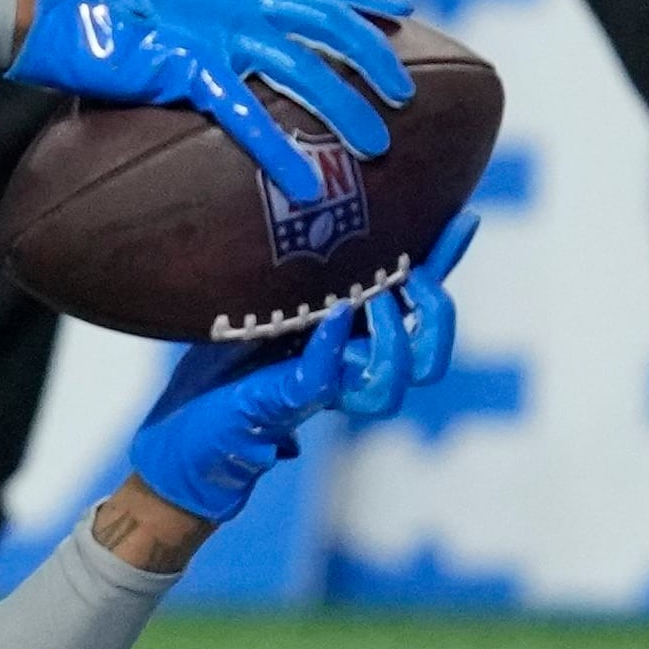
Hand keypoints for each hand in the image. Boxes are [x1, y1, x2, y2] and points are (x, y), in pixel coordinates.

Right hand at [12, 0, 411, 200]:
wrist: (57, 6)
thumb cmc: (109, 3)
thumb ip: (219, 1)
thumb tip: (249, 27)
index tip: (401, 12)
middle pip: (328, 23)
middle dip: (374, 59)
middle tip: (405, 95)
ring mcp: (216, 30)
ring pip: (304, 69)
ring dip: (346, 108)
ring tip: (376, 145)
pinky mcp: (190, 68)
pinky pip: (248, 115)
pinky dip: (282, 150)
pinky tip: (306, 181)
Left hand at [124, 217, 475, 525]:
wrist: (183, 435)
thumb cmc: (223, 367)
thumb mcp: (266, 303)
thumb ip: (302, 277)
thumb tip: (325, 213)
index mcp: (353, 339)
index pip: (416, 307)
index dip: (445, 263)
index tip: (464, 218)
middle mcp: (350, 369)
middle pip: (429, 357)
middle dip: (435, 316)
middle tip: (409, 277)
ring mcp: (324, 390)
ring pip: (395, 381)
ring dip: (393, 338)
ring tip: (367, 301)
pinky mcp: (287, 402)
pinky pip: (325, 377)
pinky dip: (333, 347)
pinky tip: (333, 317)